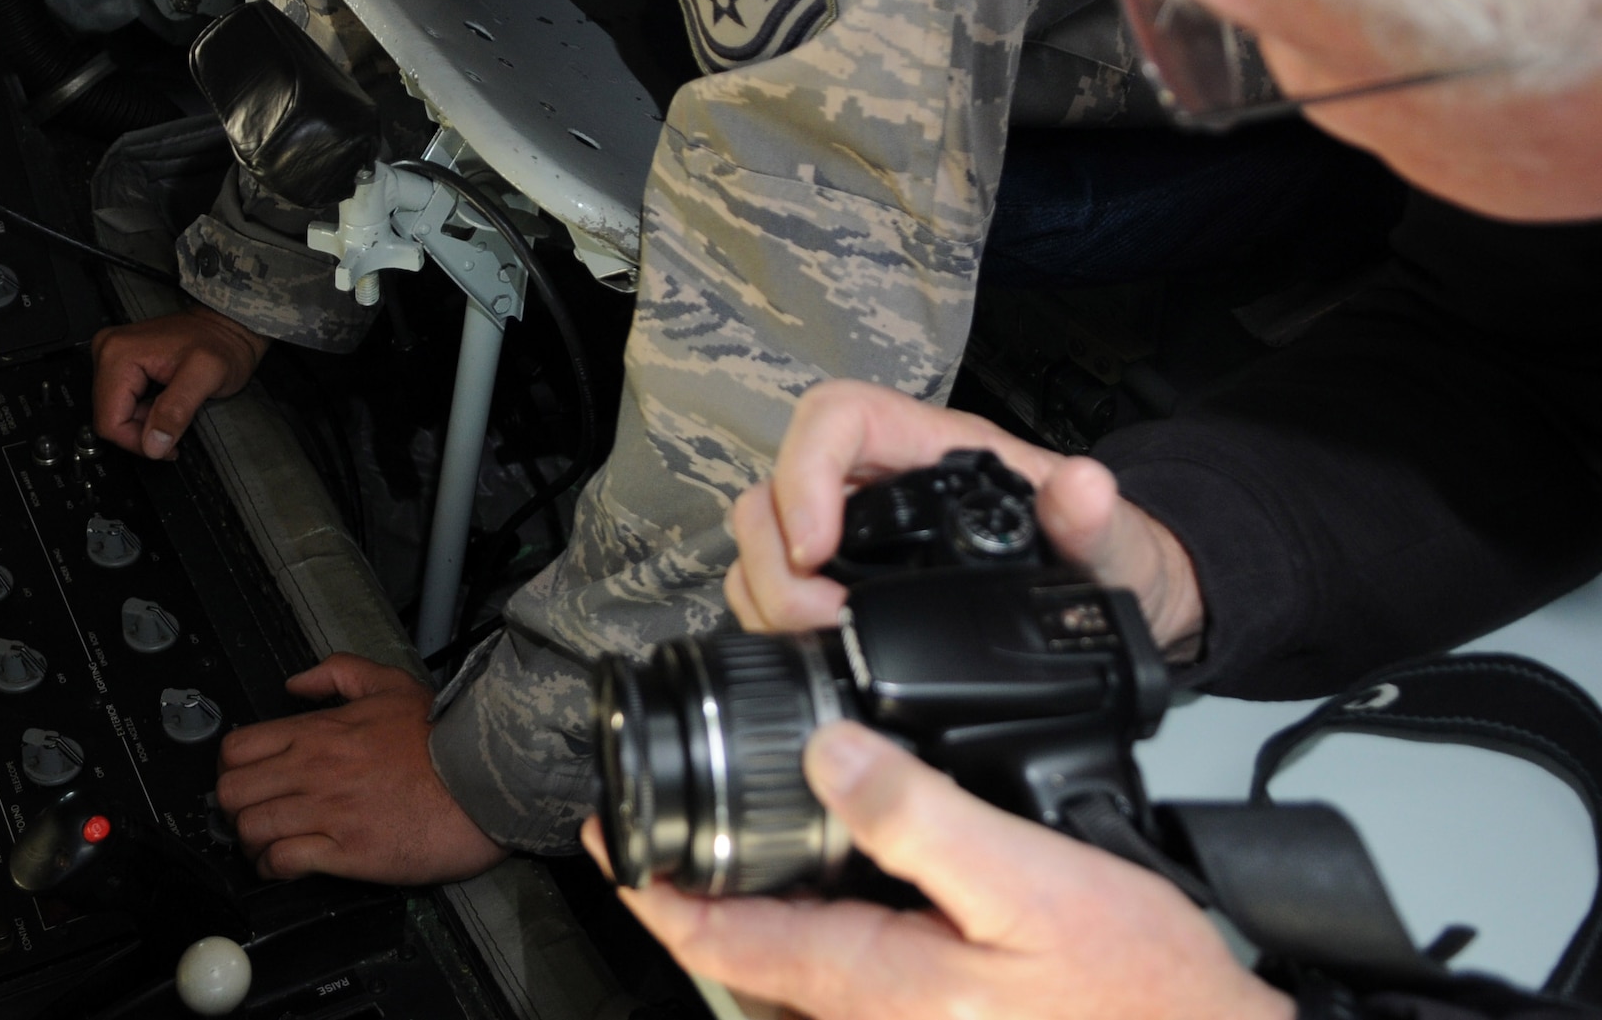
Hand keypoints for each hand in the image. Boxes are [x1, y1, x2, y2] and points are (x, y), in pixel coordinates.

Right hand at [89, 306, 266, 459]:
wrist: (227, 327)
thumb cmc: (222, 344)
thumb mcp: (207, 375)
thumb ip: (177, 410)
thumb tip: (152, 445)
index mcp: (118, 354)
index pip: (108, 421)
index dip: (137, 442)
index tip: (167, 443)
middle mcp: (107, 352)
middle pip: (108, 418)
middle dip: (141, 432)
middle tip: (174, 425)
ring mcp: (111, 357)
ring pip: (114, 414)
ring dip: (143, 423)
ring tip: (173, 411)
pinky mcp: (120, 364)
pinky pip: (121, 404)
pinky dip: (143, 414)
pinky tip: (164, 404)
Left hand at [215, 654, 504, 883]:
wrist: (481, 781)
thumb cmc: (440, 737)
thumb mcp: (391, 684)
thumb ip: (338, 673)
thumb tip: (296, 683)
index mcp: (319, 731)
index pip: (238, 748)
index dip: (232, 766)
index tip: (247, 777)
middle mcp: (313, 770)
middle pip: (232, 792)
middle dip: (234, 805)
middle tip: (254, 810)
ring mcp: (326, 812)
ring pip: (250, 829)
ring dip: (252, 840)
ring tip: (268, 842)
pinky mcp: (344, 852)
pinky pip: (283, 863)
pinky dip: (274, 868)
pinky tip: (287, 864)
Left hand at [592, 721, 1293, 1019]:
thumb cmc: (1134, 990)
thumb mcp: (1027, 882)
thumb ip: (920, 819)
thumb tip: (829, 755)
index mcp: (876, 984)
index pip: (727, 937)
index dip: (655, 888)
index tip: (611, 840)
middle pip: (745, 966)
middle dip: (688, 909)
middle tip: (646, 851)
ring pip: (788, 983)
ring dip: (743, 926)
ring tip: (717, 864)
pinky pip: (841, 989)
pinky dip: (806, 942)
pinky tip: (831, 900)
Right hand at [727, 380, 1204, 658]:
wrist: (1107, 598)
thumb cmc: (1100, 550)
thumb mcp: (1108, 537)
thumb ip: (1093, 515)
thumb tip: (1083, 485)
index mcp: (928, 449)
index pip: (838, 418)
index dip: (806, 470)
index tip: (815, 545)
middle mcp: (877, 483)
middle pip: (778, 484)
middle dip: (778, 557)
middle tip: (817, 618)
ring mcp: (854, 534)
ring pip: (765, 538)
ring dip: (771, 592)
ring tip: (817, 644)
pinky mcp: (844, 583)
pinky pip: (779, 587)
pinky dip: (777, 620)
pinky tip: (813, 654)